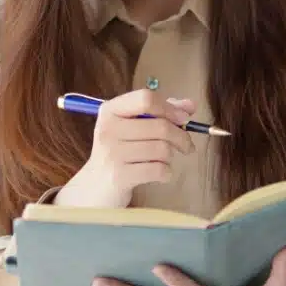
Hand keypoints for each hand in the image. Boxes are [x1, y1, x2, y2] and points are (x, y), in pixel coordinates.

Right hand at [54, 89, 196, 208]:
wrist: (95, 186)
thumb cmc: (119, 151)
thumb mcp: (133, 127)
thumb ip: (161, 112)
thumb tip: (189, 106)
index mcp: (110, 110)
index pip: (146, 98)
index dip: (170, 108)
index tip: (183, 119)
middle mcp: (108, 128)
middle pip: (160, 125)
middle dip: (181, 137)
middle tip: (186, 146)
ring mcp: (112, 153)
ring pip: (162, 149)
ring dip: (171, 156)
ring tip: (164, 160)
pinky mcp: (119, 176)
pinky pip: (158, 169)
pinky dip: (167, 173)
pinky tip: (161, 173)